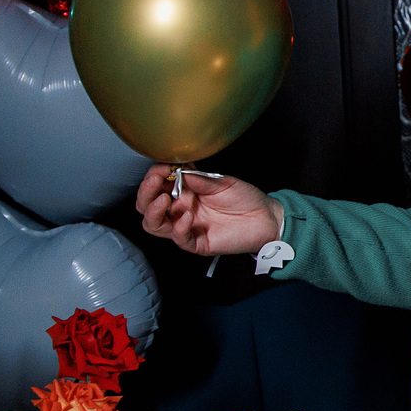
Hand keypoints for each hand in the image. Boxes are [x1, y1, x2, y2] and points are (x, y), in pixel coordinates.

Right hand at [135, 164, 282, 256]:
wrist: (265, 217)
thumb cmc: (245, 197)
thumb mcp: (221, 182)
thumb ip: (198, 178)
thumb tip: (176, 170)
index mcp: (184, 192)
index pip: (157, 185)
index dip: (154, 176)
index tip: (161, 167)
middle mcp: (180, 209)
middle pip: (147, 206)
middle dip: (145, 193)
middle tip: (154, 182)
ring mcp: (186, 226)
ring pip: (154, 225)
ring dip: (153, 212)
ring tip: (163, 199)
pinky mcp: (197, 243)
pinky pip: (179, 239)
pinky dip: (179, 227)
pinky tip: (187, 215)